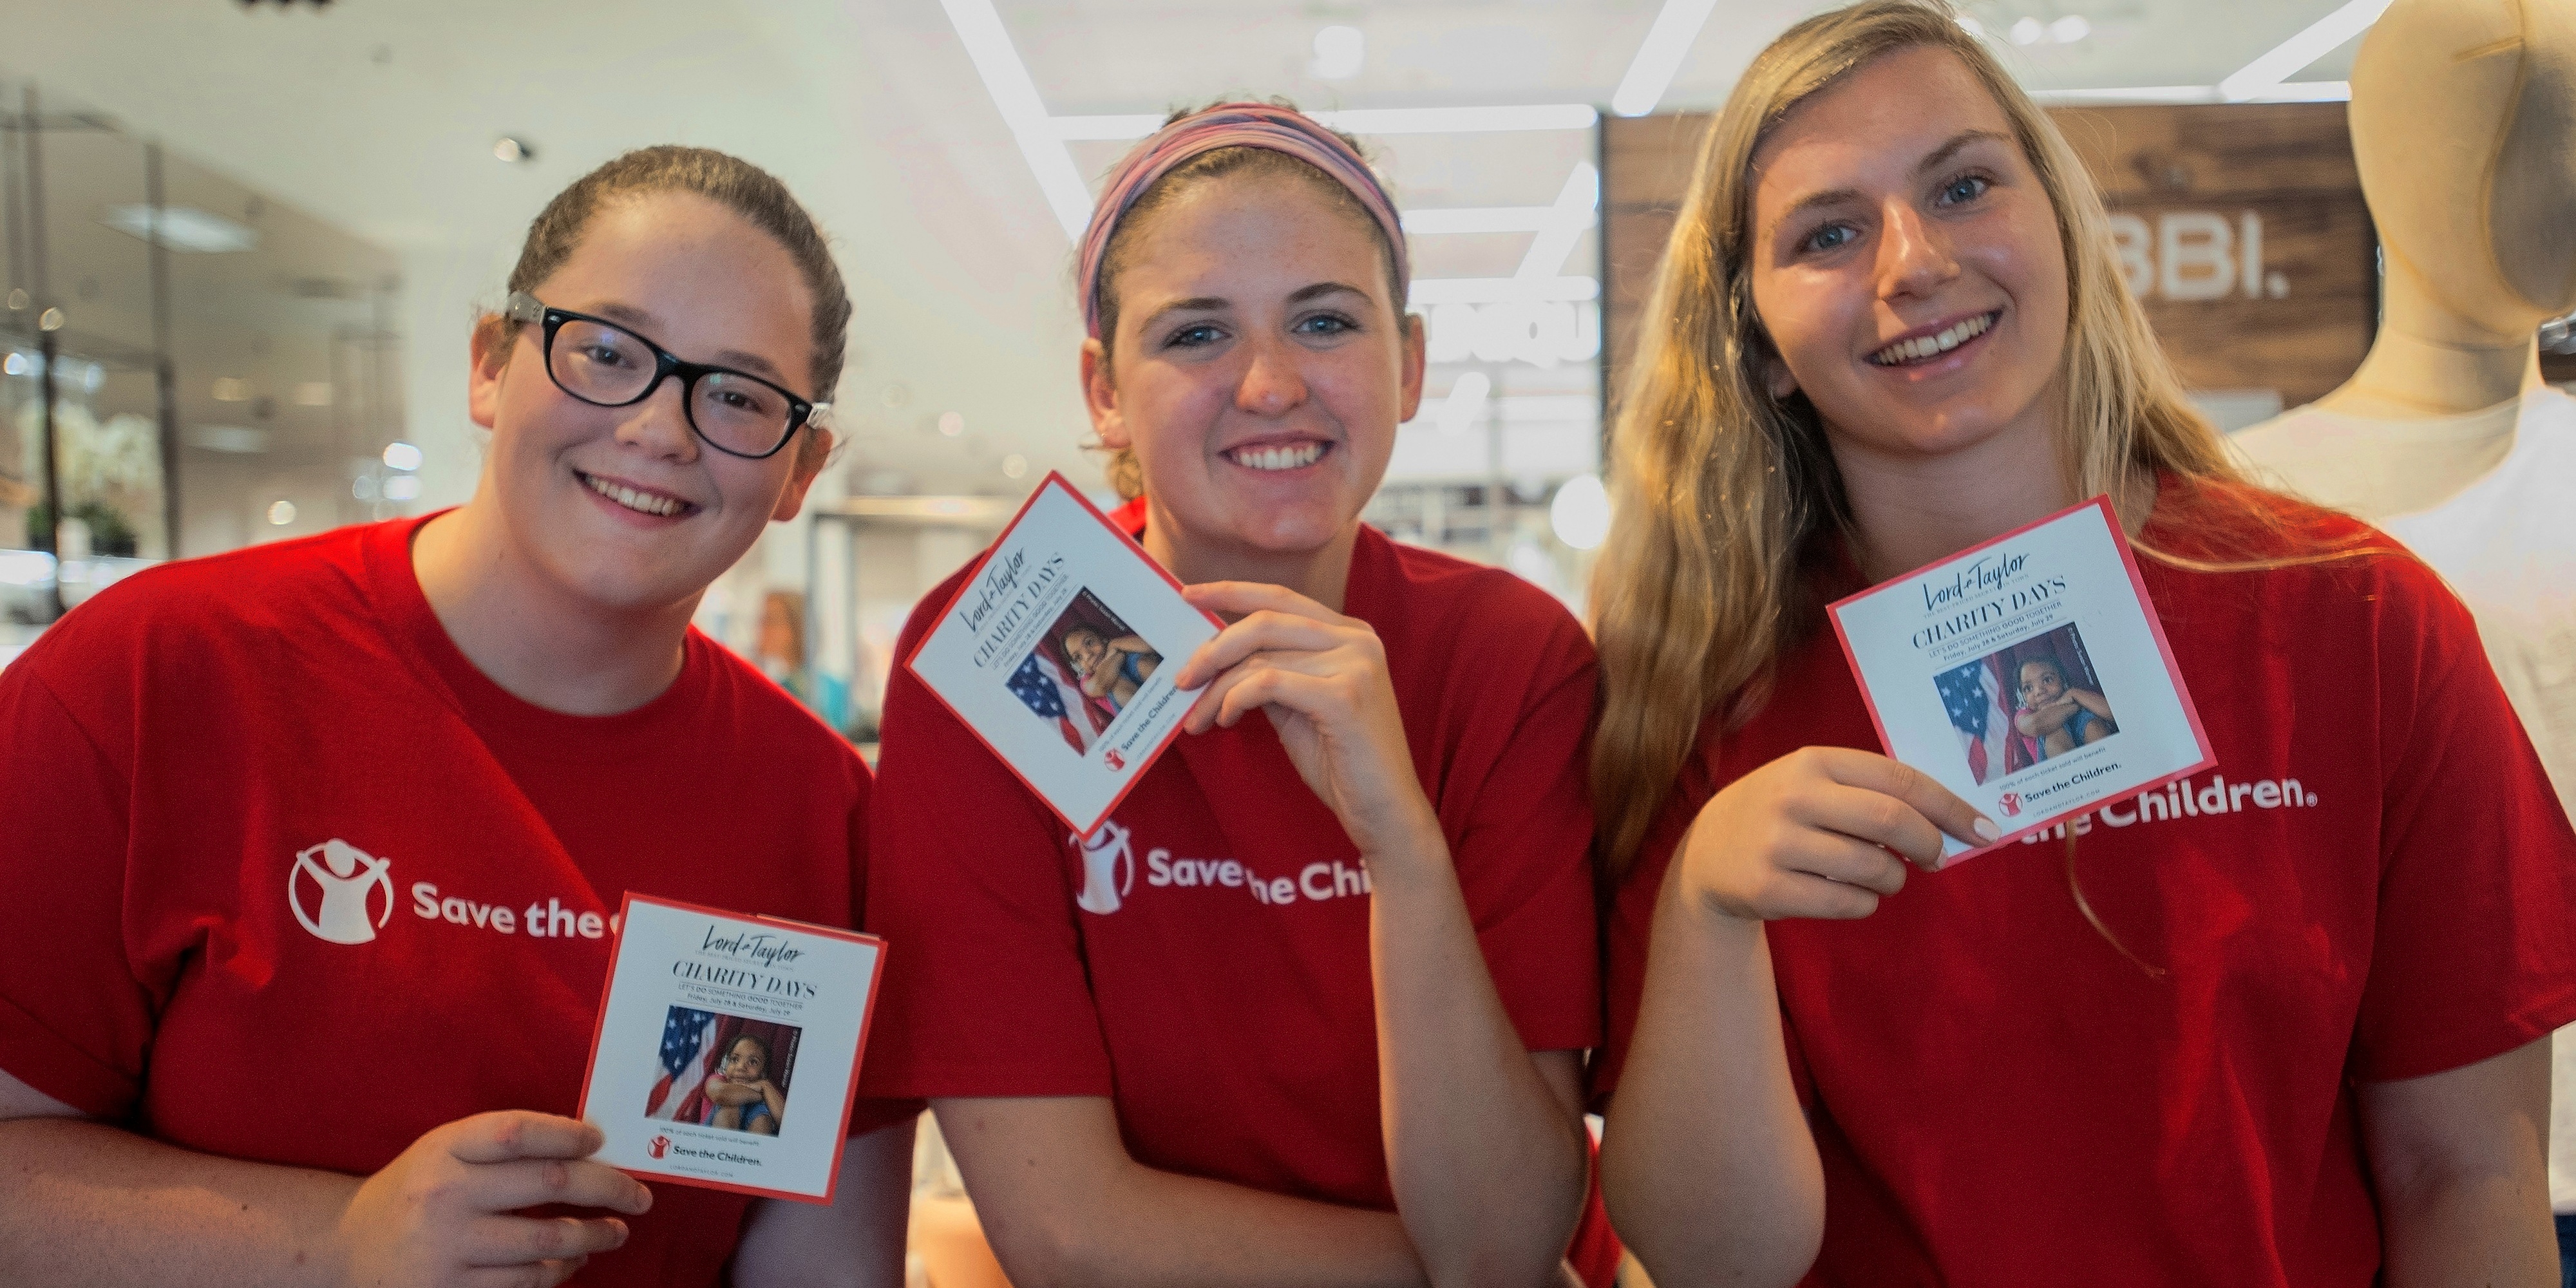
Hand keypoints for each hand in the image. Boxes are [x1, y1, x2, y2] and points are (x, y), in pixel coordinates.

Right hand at [334, 1111, 650, 1287]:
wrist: (345, 1247)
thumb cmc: (415, 1190)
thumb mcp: (443, 1150)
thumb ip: (502, 1144)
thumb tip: (588, 1145)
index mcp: (443, 1149)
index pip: (519, 1132)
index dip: (568, 1133)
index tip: (601, 1139)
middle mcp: (445, 1196)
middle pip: (549, 1184)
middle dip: (609, 1189)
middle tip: (641, 1196)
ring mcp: (447, 1248)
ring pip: (546, 1242)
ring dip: (594, 1237)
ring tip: (617, 1232)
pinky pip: (524, 1283)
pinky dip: (559, 1273)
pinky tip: (575, 1261)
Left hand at [1174, 581, 1438, 857]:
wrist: (1386, 812)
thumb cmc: (1342, 763)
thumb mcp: (1299, 706)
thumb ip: (1271, 673)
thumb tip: (1215, 656)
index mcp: (1351, 633)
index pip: (1280, 599)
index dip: (1230, 592)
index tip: (1187, 596)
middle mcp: (1358, 639)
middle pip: (1265, 620)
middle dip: (1213, 649)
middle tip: (1181, 680)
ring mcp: (1356, 664)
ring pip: (1261, 657)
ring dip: (1217, 688)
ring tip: (1197, 717)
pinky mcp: (1344, 697)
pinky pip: (1269, 683)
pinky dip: (1236, 699)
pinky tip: (1226, 720)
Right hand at [1677, 747, 1995, 921]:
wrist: (1706, 855)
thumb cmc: (1781, 815)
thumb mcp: (1813, 783)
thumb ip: (1870, 791)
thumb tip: (1950, 821)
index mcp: (1813, 761)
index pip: (1900, 779)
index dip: (1950, 806)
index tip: (1985, 829)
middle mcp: (1793, 797)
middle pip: (1892, 822)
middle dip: (1929, 844)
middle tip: (1936, 858)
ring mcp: (1778, 844)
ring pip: (1874, 868)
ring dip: (1895, 879)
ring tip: (1883, 876)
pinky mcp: (1768, 889)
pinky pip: (1848, 903)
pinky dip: (1867, 904)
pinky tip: (1852, 894)